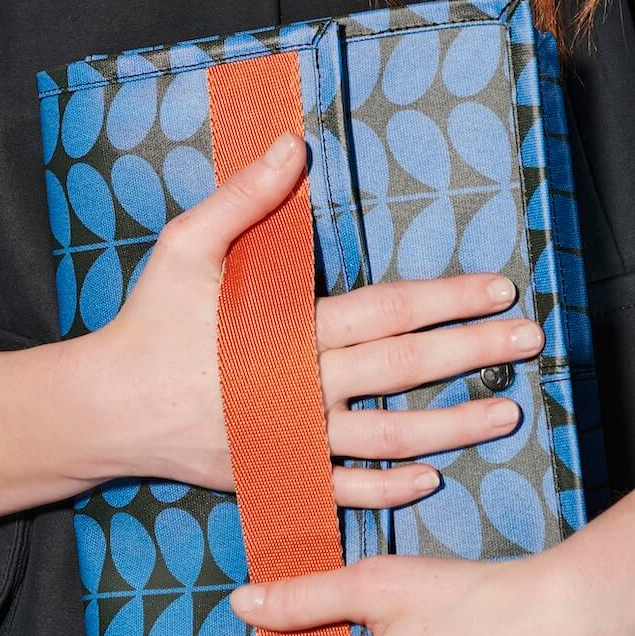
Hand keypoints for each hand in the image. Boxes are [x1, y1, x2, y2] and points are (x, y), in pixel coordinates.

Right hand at [68, 132, 543, 500]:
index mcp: (286, 330)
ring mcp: (293, 439)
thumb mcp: (186, 246)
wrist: (105, 411)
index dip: (446, 299)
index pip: (386, 310)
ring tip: (508, 412)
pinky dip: (388, 489)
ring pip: (388, 438)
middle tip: (529, 341)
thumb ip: (243, 199)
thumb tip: (293, 146)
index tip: (496, 288)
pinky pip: (344, 490)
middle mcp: (301, 388)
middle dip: (471, 353)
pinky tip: (430, 478)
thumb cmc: (149, 321)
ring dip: (453, 426)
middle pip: (403, 370)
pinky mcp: (278, 475)